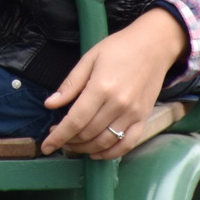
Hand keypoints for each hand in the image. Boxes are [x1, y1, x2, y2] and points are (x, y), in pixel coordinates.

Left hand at [40, 8, 185, 159]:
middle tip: (57, 138)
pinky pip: (127, 144)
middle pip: (88, 133)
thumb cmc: (119, 48)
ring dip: (85, 148)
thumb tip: (49, 104)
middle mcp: (118, 105)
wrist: (154, 45)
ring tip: (73, 145)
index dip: (58, 136)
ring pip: (105, 142)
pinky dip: (111, 154)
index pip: (75, 120)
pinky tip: (97, 153)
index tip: (46, 146)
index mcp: (100, 88)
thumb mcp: (89, 59)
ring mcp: (133, 114)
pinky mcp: (143, 118)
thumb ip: (70, 84)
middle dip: (68, 141)